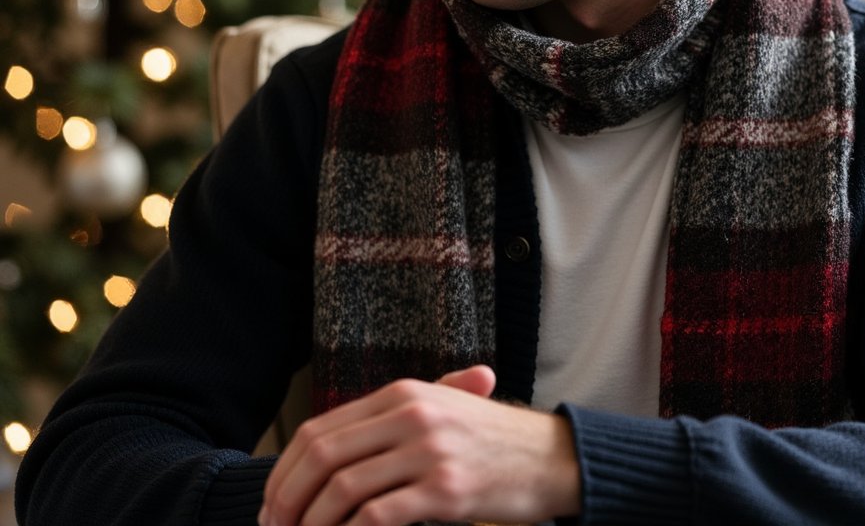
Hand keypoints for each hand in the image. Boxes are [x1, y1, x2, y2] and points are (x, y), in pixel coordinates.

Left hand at [258, 365, 580, 525]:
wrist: (552, 457)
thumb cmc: (491, 439)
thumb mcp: (442, 408)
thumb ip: (393, 417)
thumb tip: (332, 446)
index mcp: (403, 393)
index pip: (321, 428)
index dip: (285, 469)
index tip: (270, 503)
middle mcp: (411, 414)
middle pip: (323, 456)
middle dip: (287, 499)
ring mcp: (429, 450)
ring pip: (343, 489)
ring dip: (312, 524)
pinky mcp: (445, 490)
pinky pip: (378, 516)